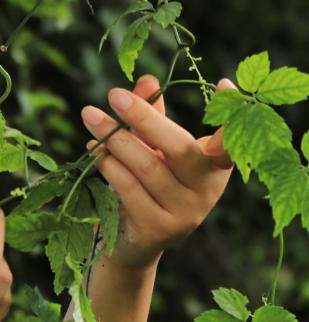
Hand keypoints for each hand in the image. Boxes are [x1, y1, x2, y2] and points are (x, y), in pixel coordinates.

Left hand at [80, 74, 234, 270]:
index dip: (228, 115)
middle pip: (178, 148)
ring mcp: (185, 214)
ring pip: (147, 167)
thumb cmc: (148, 182)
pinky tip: (93, 149)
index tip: (223, 83)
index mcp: (214, 167)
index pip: (230, 141)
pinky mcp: (157, 229)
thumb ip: (152, 115)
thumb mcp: (154, 148)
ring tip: (90, 116)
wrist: (134, 240)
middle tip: (113, 94)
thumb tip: (147, 80)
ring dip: (114, 138)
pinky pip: (128, 189)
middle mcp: (207, 192)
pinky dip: (107, 164)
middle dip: (143, 118)